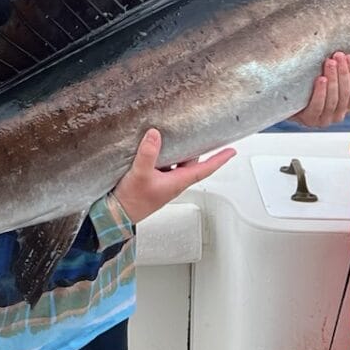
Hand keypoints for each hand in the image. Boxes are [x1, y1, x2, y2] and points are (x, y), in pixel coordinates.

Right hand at [112, 129, 235, 226]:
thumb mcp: (140, 174)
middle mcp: (173, 182)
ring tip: (178, 135)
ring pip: (177, 163)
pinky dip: (164, 154)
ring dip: (179, 151)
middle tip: (202, 134)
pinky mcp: (153, 180)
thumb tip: (155, 134)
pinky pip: (164, 165)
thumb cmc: (132, 201)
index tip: (232, 151)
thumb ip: (148, 153)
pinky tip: (155, 146)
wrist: (117, 215)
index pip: (205, 169)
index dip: (219, 160)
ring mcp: (163, 182)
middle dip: (198, 149)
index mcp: (177, 182)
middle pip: (191, 162)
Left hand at [289, 51, 349, 126]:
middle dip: (342, 73)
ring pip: (333, 100)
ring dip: (333, 79)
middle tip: (337, 56)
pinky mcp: (310, 120)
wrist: (288, 105)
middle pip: (345, 94)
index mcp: (346, 106)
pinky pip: (317, 106)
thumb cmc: (311, 93)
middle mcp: (338, 115)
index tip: (349, 57)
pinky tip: (321, 80)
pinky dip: (320, 92)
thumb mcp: (332, 88)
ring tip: (329, 63)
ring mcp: (324, 119)